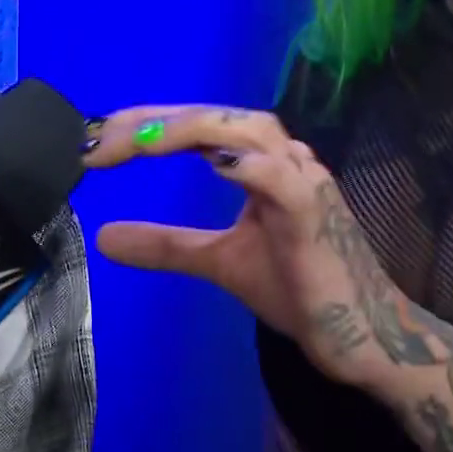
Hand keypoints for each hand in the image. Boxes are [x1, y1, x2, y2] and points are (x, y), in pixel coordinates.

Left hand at [85, 105, 408, 387]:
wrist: (361, 333)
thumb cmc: (299, 288)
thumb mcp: (219, 263)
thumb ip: (167, 245)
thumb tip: (105, 237)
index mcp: (260, 163)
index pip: (196, 127)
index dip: (144, 128)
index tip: (91, 145)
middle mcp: (285, 160)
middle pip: (216, 118)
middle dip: (156, 123)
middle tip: (101, 141)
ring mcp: (305, 183)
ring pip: (252, 132)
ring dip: (195, 130)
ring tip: (143, 141)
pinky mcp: (317, 218)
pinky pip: (287, 181)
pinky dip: (253, 167)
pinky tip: (217, 163)